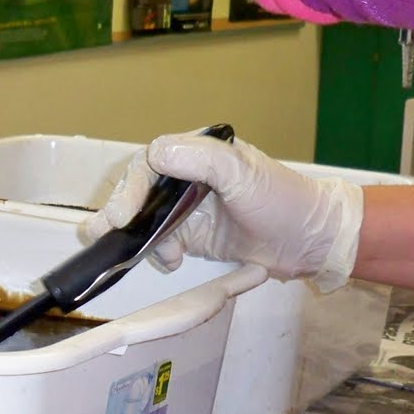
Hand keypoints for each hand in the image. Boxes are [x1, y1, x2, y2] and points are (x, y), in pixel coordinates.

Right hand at [85, 133, 363, 292]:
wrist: (311, 242)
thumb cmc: (283, 201)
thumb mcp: (243, 174)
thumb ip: (201, 161)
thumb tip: (155, 154)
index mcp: (200, 153)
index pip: (151, 163)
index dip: (132, 187)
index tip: (123, 214)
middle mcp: (189, 177)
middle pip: (141, 189)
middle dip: (121, 210)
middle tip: (102, 232)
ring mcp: (189, 208)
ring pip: (146, 217)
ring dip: (136, 235)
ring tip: (122, 251)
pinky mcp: (194, 235)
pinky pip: (162, 241)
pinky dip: (159, 252)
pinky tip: (172, 260)